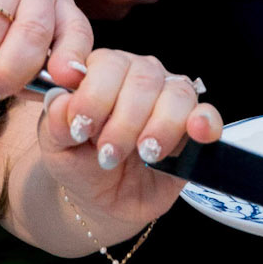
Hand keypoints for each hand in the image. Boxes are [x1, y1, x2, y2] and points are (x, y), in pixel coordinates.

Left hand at [37, 51, 220, 241]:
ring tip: (144, 155)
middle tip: (109, 154)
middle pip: (143, 79)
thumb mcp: (55, 146)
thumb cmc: (79, 162)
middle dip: (124, 122)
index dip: (95, 97)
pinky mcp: (194, 127)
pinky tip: (196, 132)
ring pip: (176, 94)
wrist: (103, 199)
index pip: (107, 64)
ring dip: (159, 127)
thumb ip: (54, 121)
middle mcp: (140, 76)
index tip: (81, 130)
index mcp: (103, 71)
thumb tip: (63, 101)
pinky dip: (205, 121)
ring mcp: (170, 98)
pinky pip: (208, 114)